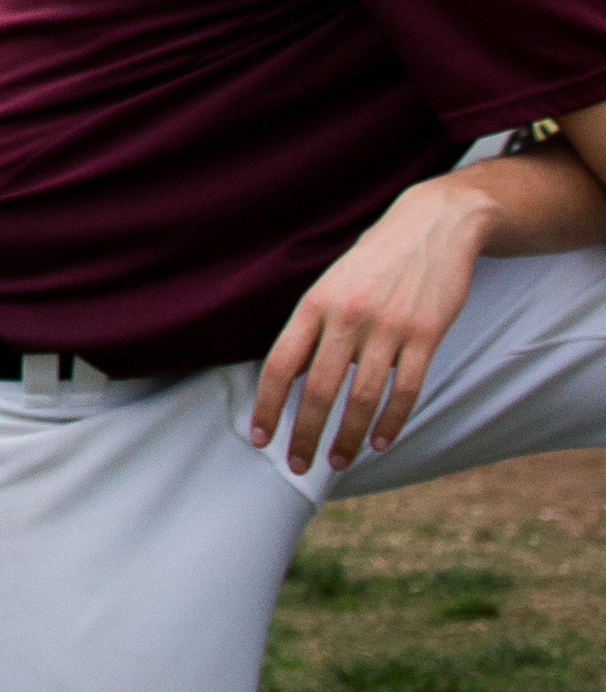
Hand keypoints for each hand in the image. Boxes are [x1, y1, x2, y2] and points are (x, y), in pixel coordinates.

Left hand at [252, 175, 490, 470]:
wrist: (432, 225)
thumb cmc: (374, 261)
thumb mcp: (331, 284)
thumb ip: (313, 327)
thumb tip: (292, 376)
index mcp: (314, 304)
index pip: (279, 364)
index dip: (267, 405)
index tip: (259, 438)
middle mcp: (346, 318)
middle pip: (317, 390)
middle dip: (303, 433)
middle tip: (297, 466)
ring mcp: (387, 327)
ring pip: (361, 397)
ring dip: (348, 437)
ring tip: (338, 461)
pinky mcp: (425, 334)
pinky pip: (406, 389)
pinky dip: (392, 421)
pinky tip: (381, 442)